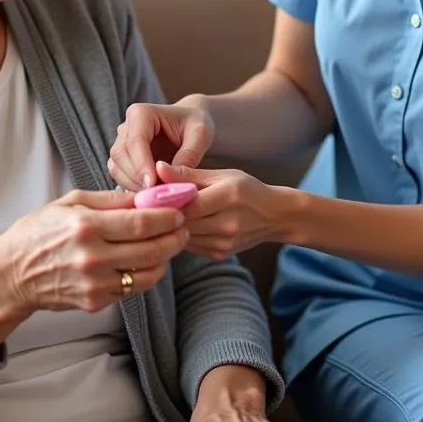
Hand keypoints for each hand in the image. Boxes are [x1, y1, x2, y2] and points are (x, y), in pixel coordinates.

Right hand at [0, 189, 188, 310]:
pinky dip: (145, 274)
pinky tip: (145, 261)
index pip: (141, 223)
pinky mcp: (95, 302)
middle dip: (175, 238)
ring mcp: (94, 284)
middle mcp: (92, 257)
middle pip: (151, 250)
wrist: (12, 273)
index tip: (179, 211)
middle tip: (183, 228)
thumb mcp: (70, 202)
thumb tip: (145, 196)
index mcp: (86, 226)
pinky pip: (132, 289)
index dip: (167, 217)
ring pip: (147, 274)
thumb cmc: (39, 232)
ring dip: (165, 259)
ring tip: (168, 244)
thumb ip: (110, 200)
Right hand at [108, 97, 214, 190]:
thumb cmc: (196, 125)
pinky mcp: (123, 159)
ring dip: (132, 185)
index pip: (136, 141)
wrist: (190, 125)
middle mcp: (126, 126)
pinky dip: (132, 187)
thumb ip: (187, 156)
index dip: (142, 165)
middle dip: (136, 178)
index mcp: (141, 113)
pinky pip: (119, 175)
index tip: (153, 184)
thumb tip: (166, 176)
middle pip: (121, 155)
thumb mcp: (200, 135)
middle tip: (156, 194)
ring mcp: (121, 142)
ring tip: (156, 194)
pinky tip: (150, 194)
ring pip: (116, 167)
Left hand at [157, 162, 289, 258]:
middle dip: (164, 214)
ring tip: (160, 214)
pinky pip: (191, 246)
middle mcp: (228, 223)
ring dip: (171, 226)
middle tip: (147, 205)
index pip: (188, 203)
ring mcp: (224, 242)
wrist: (275, 216)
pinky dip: (183, 235)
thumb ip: (188, 174)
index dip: (165, 201)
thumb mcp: (221, 174)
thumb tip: (159, 167)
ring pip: (184, 237)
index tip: (147, 195)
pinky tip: (181, 225)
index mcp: (228, 196)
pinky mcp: (220, 254)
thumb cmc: (247, 189)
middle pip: (184, 222)